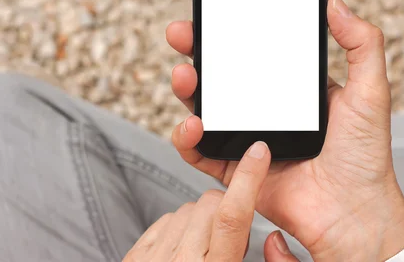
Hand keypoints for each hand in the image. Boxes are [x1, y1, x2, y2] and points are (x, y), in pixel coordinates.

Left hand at [124, 141, 297, 260]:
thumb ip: (255, 258)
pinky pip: (164, 219)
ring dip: (200, 218)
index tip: (259, 151)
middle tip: (227, 235)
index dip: (248, 179)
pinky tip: (182, 250)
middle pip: (210, 203)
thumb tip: (268, 238)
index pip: (233, 215)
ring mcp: (154, 258)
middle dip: (224, 207)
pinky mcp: (135, 257)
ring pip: (186, 208)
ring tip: (202, 249)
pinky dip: (178, 227)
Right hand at [166, 0, 403, 260]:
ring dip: (187, 90)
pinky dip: (187, 139)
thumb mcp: (370, 91)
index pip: (253, 54)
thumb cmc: (365, 157)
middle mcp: (266, 112)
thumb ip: (362, 44)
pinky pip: (200, 153)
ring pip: (205, 109)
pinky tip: (193, 124)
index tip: (214, 14)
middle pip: (221, 77)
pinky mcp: (236, 171)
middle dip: (196, 53)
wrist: (354, 213)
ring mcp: (248, 141)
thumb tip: (336, 3)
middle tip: (182, 34)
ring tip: (185, 75)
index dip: (230, 34)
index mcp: (291, 91)